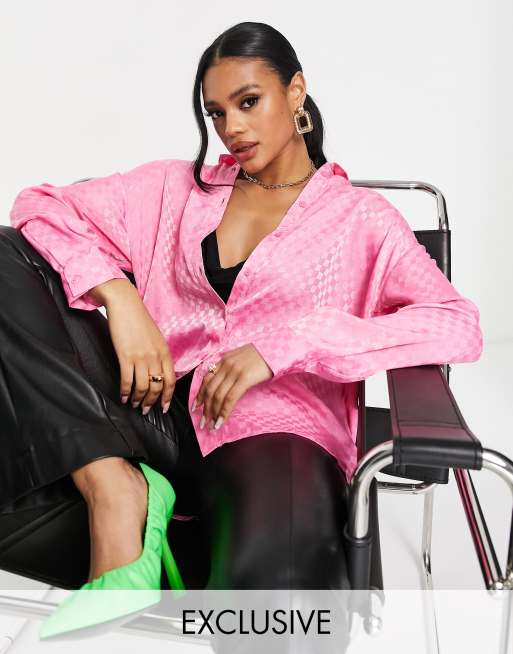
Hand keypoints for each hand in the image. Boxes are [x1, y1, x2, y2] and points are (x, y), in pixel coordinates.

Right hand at [102, 284, 175, 413]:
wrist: (126, 305)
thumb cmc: (140, 321)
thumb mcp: (156, 338)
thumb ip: (159, 355)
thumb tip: (158, 373)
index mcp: (165, 352)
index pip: (171, 381)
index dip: (167, 397)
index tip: (163, 407)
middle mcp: (155, 357)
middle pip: (157, 387)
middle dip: (151, 402)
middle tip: (145, 410)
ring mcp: (140, 357)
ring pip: (143, 387)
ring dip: (138, 400)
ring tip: (134, 405)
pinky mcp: (125, 356)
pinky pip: (127, 380)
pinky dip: (125, 392)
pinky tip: (123, 397)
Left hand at [192, 343, 272, 429]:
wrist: (278, 348)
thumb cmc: (263, 354)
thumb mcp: (243, 357)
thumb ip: (232, 366)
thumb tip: (226, 381)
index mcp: (224, 359)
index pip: (206, 379)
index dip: (200, 394)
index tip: (196, 407)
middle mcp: (226, 365)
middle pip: (210, 389)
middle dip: (204, 408)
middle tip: (202, 422)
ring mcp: (234, 371)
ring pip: (217, 396)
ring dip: (212, 413)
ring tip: (211, 426)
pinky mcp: (244, 378)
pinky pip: (230, 398)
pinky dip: (224, 412)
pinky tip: (221, 421)